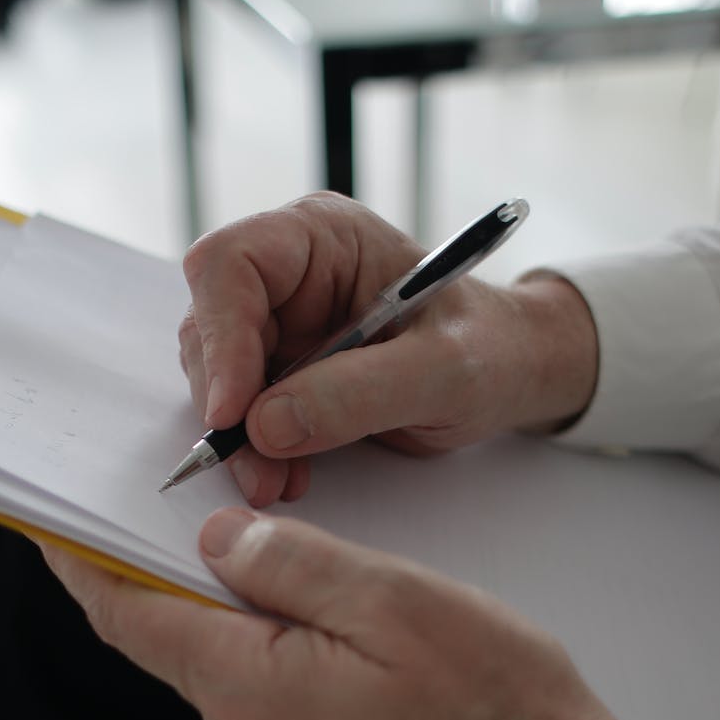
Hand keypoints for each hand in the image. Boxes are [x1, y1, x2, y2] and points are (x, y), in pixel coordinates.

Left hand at [41, 510, 719, 719]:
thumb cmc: (498, 713)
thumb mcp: (396, 602)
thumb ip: (292, 564)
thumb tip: (216, 544)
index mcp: (247, 690)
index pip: (129, 618)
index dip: (83, 566)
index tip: (50, 524)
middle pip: (185, 645)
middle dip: (196, 582)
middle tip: (237, 520)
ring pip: (240, 680)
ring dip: (261, 629)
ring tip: (344, 595)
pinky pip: (280, 718)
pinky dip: (295, 673)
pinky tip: (365, 658)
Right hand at [180, 193, 599, 506]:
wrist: (509, 374)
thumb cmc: (491, 351)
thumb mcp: (445, 371)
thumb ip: (361, 392)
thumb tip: (266, 424)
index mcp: (322, 236)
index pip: (231, 265)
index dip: (220, 336)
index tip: (233, 412)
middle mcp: (288, 271)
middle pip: (210, 325)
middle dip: (227, 403)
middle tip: (256, 471)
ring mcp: (280, 320)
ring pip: (217, 374)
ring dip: (239, 436)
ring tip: (278, 483)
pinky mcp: (281, 369)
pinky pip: (242, 409)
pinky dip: (255, 450)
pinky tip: (286, 477)